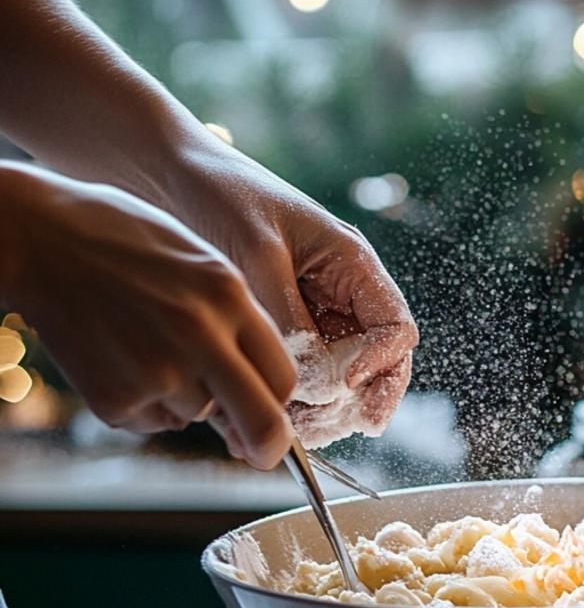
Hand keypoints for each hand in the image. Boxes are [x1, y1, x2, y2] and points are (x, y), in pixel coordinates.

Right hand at [0, 164, 296, 467]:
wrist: (40, 238)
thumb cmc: (125, 242)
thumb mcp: (202, 263)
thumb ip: (238, 322)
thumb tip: (261, 390)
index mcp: (229, 297)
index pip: (285, 378)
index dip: (283, 403)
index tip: (278, 417)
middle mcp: (200, 337)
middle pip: (262, 423)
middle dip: (266, 447)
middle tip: (260, 453)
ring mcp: (156, 371)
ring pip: (198, 415)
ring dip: (186, 399)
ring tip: (148, 347)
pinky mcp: (116, 399)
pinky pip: (154, 421)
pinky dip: (146, 403)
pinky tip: (120, 358)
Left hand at [163, 139, 417, 444]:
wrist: (165, 176)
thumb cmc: (219, 195)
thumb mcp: (257, 255)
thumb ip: (289, 319)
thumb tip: (314, 384)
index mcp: (351, 266)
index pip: (395, 330)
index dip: (380, 367)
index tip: (344, 388)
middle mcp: (339, 296)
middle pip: (372, 367)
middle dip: (349, 403)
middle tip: (312, 431)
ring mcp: (310, 317)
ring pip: (335, 383)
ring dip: (313, 413)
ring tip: (277, 431)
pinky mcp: (278, 334)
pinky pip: (294, 380)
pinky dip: (279, 405)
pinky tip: (250, 419)